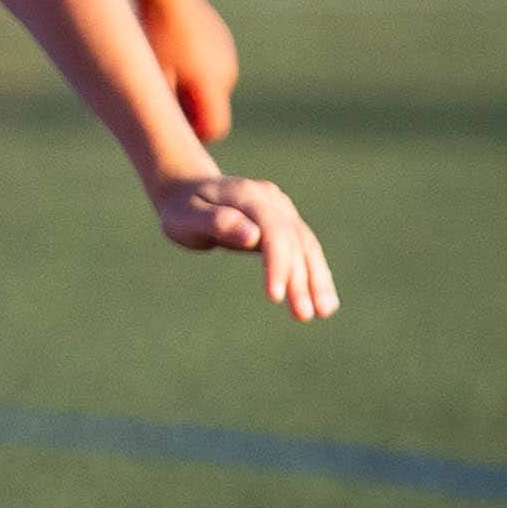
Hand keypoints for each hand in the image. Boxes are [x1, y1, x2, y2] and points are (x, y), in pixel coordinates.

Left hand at [138, 0, 239, 143]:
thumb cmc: (152, 34)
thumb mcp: (152, 76)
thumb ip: (163, 108)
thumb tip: (164, 136)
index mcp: (212, 85)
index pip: (215, 129)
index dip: (193, 135)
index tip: (168, 127)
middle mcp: (227, 72)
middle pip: (210, 109)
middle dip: (187, 110)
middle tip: (154, 95)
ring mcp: (227, 54)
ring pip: (209, 87)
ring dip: (189, 88)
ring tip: (159, 68)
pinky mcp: (222, 40)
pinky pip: (209, 66)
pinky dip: (192, 68)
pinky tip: (168, 51)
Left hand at [152, 172, 335, 321]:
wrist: (188, 191)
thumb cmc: (182, 209)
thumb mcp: (186, 217)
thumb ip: (216, 222)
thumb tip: (253, 237)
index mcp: (247, 195)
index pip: (272, 230)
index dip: (277, 262)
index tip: (274, 296)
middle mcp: (271, 200)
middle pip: (293, 240)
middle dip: (300, 279)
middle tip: (304, 315)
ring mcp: (282, 209)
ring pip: (306, 246)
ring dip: (317, 280)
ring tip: (323, 312)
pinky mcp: (287, 223)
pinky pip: (305, 249)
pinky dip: (315, 274)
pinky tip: (323, 301)